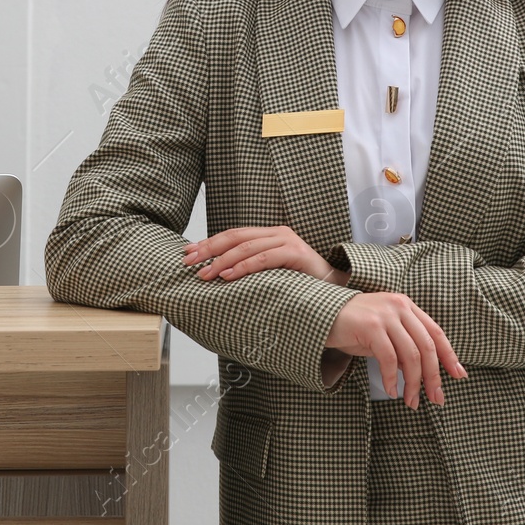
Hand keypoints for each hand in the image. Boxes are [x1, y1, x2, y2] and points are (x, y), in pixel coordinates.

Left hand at [182, 226, 348, 285]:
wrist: (335, 290)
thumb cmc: (301, 284)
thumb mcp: (271, 274)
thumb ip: (251, 269)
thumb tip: (218, 275)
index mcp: (269, 235)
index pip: (233, 235)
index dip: (209, 243)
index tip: (188, 253)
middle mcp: (277, 233)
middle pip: (235, 237)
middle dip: (209, 249)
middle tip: (189, 262)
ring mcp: (288, 241)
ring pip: (247, 247)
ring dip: (222, 260)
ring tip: (205, 273)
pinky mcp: (296, 254)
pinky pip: (264, 258)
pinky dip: (243, 267)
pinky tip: (228, 275)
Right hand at [325, 292, 466, 407]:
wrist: (320, 314)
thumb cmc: (353, 326)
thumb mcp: (384, 333)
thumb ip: (404, 346)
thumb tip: (424, 374)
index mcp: (406, 306)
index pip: (436, 332)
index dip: (449, 356)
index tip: (458, 376)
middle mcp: (399, 307)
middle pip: (427, 347)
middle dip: (434, 377)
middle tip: (436, 399)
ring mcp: (385, 315)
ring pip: (411, 355)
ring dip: (413, 383)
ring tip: (411, 402)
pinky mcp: (370, 326)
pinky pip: (389, 358)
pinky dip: (391, 378)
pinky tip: (391, 391)